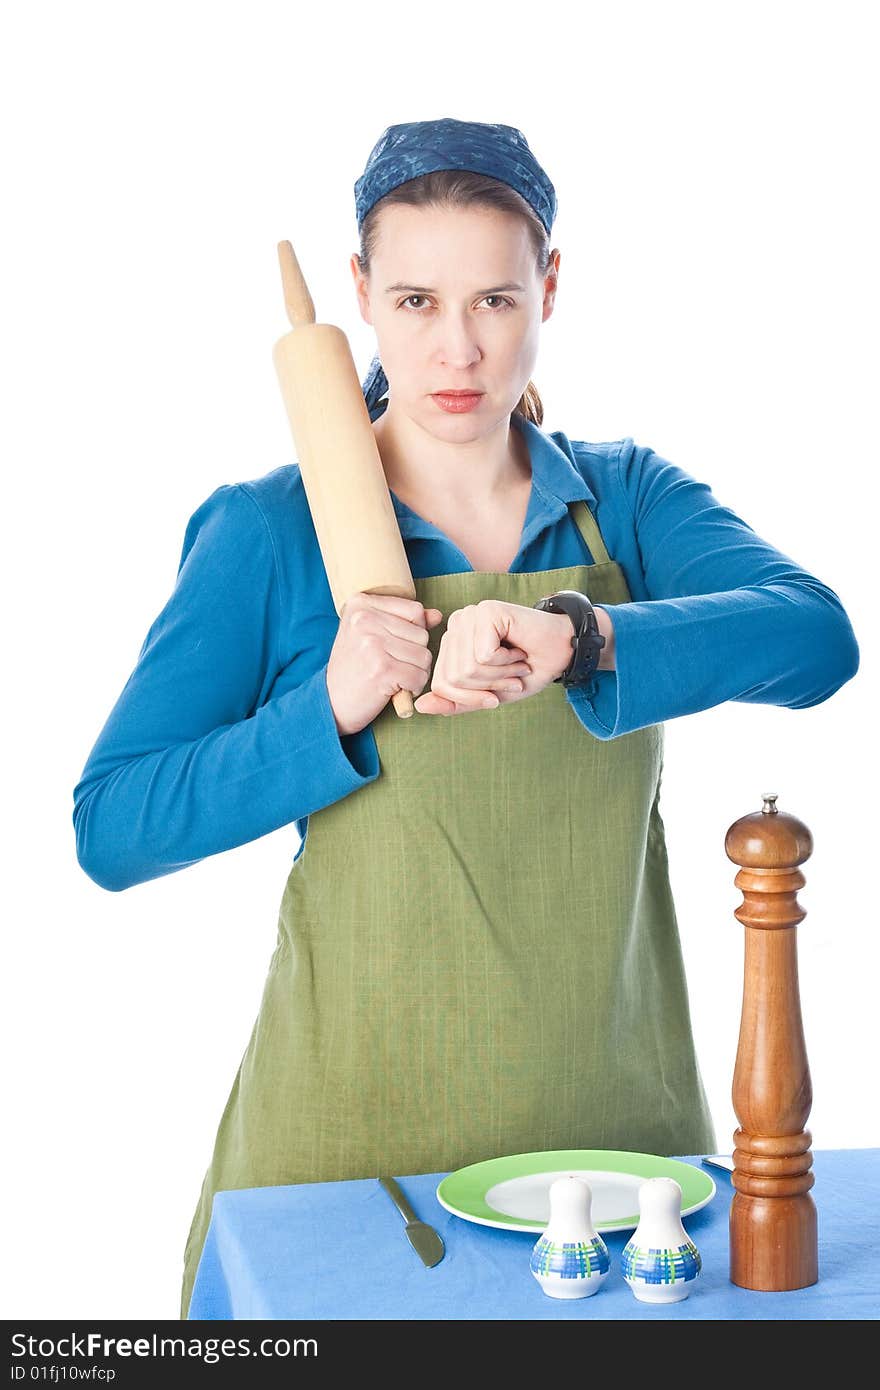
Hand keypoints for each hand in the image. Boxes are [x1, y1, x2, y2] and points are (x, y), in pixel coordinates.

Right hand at [326, 593, 444, 734]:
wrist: (330, 701)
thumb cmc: (353, 668)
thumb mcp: (372, 635)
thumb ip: (404, 621)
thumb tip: (437, 615)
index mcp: (361, 604)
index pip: (414, 610)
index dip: (414, 632)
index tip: (394, 646)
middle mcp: (364, 619)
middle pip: (422, 634)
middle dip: (416, 655)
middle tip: (393, 666)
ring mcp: (372, 644)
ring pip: (424, 655)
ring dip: (416, 672)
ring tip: (394, 677)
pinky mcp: (381, 669)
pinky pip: (419, 676)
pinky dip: (413, 687)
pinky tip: (396, 689)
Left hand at [413, 599, 582, 715]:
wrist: (562, 652)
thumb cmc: (526, 671)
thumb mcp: (487, 695)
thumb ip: (454, 702)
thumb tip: (420, 706)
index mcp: (452, 642)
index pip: (441, 684)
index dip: (471, 698)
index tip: (496, 692)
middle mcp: (456, 625)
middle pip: (454, 678)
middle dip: (488, 686)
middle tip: (512, 675)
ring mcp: (469, 616)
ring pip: (468, 668)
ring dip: (500, 674)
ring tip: (516, 662)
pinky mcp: (485, 612)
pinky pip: (483, 655)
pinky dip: (505, 661)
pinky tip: (518, 650)